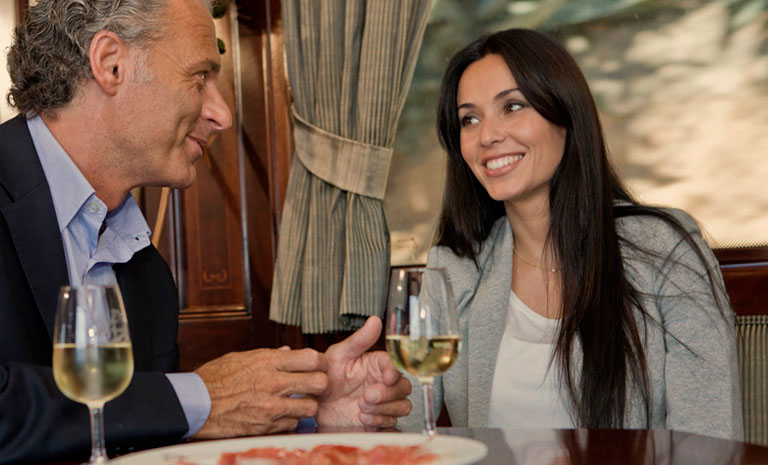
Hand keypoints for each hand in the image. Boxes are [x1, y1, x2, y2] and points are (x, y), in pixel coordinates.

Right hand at [192, 348, 328, 438]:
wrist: (195, 405)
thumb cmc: (214, 380)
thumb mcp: (241, 358)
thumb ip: (269, 356)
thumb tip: (288, 352)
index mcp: (268, 361)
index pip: (312, 357)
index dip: (320, 362)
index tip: (318, 365)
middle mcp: (274, 383)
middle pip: (319, 382)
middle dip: (320, 383)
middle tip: (314, 385)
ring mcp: (272, 407)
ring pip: (311, 407)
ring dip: (307, 405)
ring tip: (298, 402)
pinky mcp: (267, 426)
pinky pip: (293, 424)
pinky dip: (290, 420)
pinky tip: (281, 415)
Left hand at [317, 316, 411, 427]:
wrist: (316, 406)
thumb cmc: (326, 377)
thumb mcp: (339, 355)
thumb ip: (359, 340)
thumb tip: (375, 320)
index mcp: (377, 364)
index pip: (396, 365)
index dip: (395, 371)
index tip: (387, 378)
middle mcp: (383, 382)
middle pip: (404, 387)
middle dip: (388, 394)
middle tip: (367, 397)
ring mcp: (384, 402)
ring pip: (402, 405)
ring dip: (384, 409)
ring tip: (361, 408)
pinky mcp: (380, 419)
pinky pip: (392, 422)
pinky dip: (378, 421)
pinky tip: (362, 417)